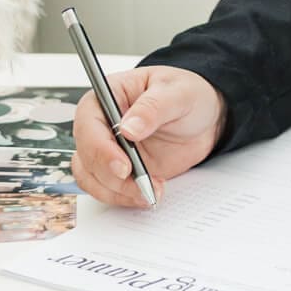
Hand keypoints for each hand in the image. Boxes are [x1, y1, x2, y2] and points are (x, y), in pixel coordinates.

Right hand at [70, 65, 226, 207]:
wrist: (204, 119)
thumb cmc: (186, 95)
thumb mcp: (177, 93)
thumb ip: (152, 108)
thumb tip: (128, 128)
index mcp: (107, 97)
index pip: (88, 124)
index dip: (100, 149)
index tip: (124, 166)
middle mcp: (101, 125)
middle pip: (87, 156)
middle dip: (111, 177)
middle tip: (143, 185)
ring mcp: (108, 150)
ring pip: (92, 178)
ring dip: (118, 191)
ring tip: (150, 191)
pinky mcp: (119, 171)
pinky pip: (107, 190)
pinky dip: (124, 197)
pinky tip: (148, 193)